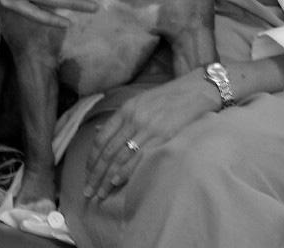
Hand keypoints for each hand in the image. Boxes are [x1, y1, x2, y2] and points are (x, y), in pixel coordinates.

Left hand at [83, 71, 218, 198]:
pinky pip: (140, 157)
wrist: (196, 90)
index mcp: (126, 110)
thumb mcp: (139, 102)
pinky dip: (126, 171)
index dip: (92, 160)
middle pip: (108, 152)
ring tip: (100, 194)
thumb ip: (120, 119)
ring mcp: (148, 128)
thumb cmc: (167, 98)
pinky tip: (117, 181)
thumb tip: (98, 132)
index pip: (101, 139)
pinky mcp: (164, 136)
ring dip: (107, 178)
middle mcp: (133, 119)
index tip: (88, 175)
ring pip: (120, 157)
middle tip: (88, 192)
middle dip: (96, 174)